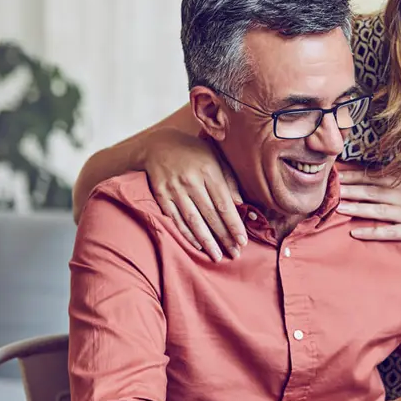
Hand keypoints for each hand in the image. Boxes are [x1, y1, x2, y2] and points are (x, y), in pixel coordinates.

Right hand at [140, 128, 246, 260]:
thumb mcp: (215, 158)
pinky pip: (175, 219)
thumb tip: (240, 204)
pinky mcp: (161, 195)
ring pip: (193, 220)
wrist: (158, 144)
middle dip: (223, 237)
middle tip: (234, 254)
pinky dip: (186, 234)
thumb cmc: (194, 153)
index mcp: (209, 170)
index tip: (242, 241)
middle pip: (210, 214)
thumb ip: (229, 180)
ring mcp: (174, 189)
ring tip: (216, 256)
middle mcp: (191, 180)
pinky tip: (197, 245)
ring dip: (206, 241)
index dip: (234, 224)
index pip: (224, 203)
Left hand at [336, 170, 400, 268]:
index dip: (356, 175)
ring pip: (379, 210)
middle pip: (374, 191)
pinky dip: (371, 232)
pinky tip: (356, 233)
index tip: (337, 173)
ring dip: (358, 208)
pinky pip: (389, 232)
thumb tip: (375, 181)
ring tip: (338, 207)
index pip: (377, 177)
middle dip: (351, 189)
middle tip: (331, 187)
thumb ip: (399, 188)